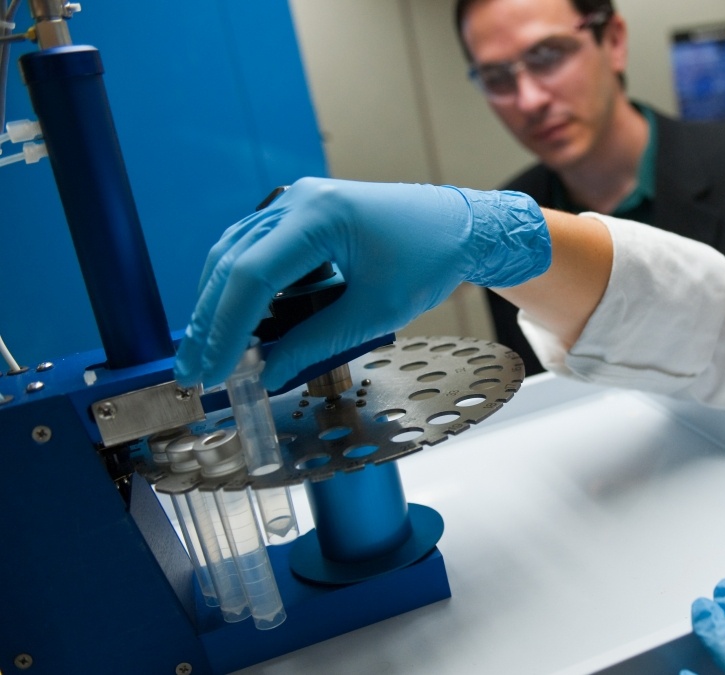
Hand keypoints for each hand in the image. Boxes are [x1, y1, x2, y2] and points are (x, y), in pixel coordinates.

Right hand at [173, 178, 550, 389]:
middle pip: (233, 262)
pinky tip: (235, 320)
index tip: (213, 370)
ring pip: (237, 254)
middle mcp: (299, 200)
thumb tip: (269, 374)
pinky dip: (242, 286)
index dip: (226, 328)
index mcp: (320, 216)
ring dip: (218, 302)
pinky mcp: (302, 213)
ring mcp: (298, 202)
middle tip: (193, 368)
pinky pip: (257, 249)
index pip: (252, 275)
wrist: (461, 226)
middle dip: (210, 320)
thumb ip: (317, 343)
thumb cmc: (430, 259)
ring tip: (207, 350)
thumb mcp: (376, 311)